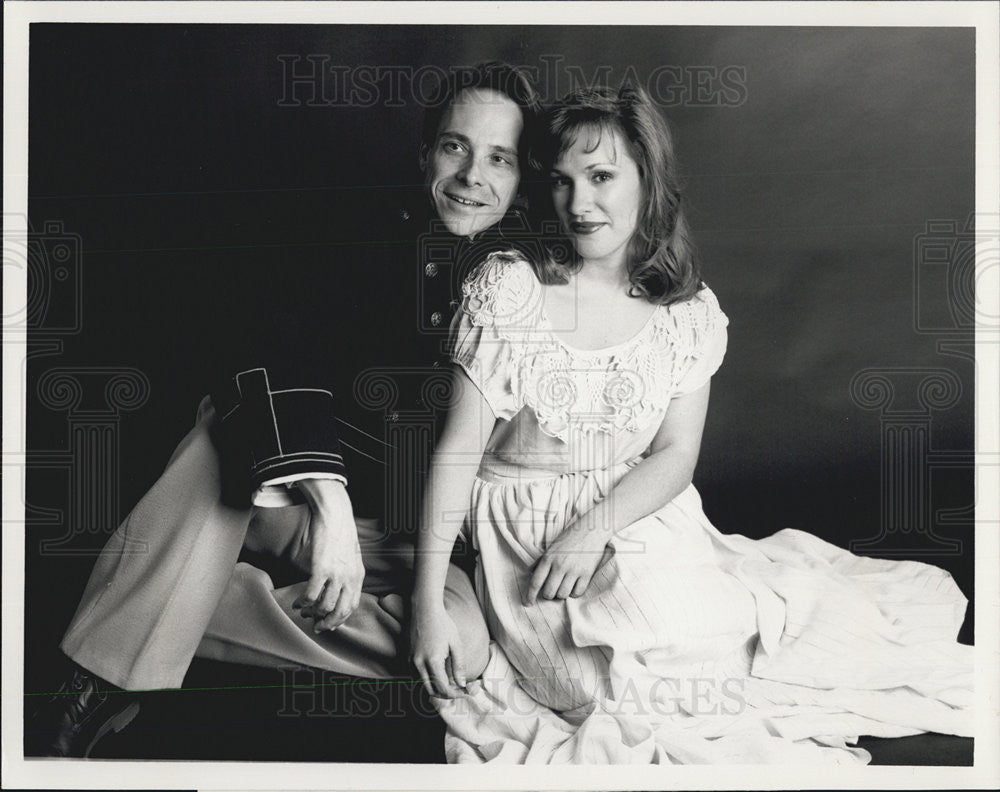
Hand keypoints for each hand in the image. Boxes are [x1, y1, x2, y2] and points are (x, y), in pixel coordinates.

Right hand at [292, 479, 363, 632]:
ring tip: (303, 612)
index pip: (352, 606)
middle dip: (327, 622)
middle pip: (340, 611)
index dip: (340, 619)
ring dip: (312, 613)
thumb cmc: (339, 532)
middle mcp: (349, 578)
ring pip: (325, 606)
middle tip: (316, 626)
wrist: (335, 514)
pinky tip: (298, 602)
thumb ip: (347, 572)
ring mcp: (336, 574)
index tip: (329, 624)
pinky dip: (303, 603)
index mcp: (358, 576)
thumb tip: (337, 586)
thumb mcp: (350, 555)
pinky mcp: (321, 569)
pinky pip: (311, 595)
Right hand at [410, 602, 467, 698]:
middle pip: (431, 691)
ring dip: (435, 688)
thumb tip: (461, 684)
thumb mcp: (455, 644)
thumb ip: (458, 666)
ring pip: (422, 685)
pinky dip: (427, 680)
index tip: (463, 691)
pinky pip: (416, 676)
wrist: (424, 609)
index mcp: (433, 661)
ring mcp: (411, 661)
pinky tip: (437, 674)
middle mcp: (419, 664)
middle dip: (445, 694)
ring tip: (449, 683)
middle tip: (457, 690)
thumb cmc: (442, 624)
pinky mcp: (407, 657)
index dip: (454, 694)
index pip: (443, 688)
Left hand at [525, 520, 613, 604]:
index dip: (530, 596)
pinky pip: (577, 593)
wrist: (592, 530)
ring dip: (561, 594)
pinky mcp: (587, 574)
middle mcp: (560, 566)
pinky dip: (573, 593)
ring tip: (563, 586)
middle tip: (551, 589)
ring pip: (562, 595)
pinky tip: (573, 587)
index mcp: (548, 558)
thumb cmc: (570, 537)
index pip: (535, 582)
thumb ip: (540, 561)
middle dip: (548, 595)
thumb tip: (530, 572)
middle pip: (549, 592)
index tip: (528, 603)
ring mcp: (574, 571)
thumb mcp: (551, 547)